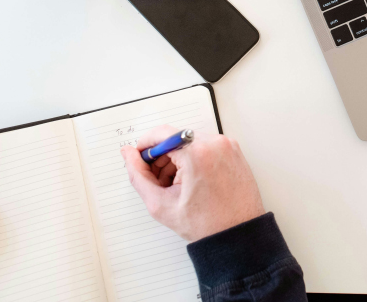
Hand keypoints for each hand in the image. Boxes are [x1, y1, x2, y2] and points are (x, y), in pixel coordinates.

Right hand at [121, 126, 264, 242]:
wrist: (238, 234)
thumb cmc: (207, 224)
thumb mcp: (161, 204)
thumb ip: (138, 176)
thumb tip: (128, 154)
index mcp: (197, 153)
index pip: (161, 133)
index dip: (145, 147)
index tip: (139, 159)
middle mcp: (215, 143)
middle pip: (175, 138)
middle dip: (161, 158)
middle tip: (158, 182)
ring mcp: (227, 146)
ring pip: (189, 142)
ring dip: (176, 160)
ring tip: (175, 186)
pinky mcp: (234, 150)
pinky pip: (205, 147)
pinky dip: (194, 160)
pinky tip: (191, 182)